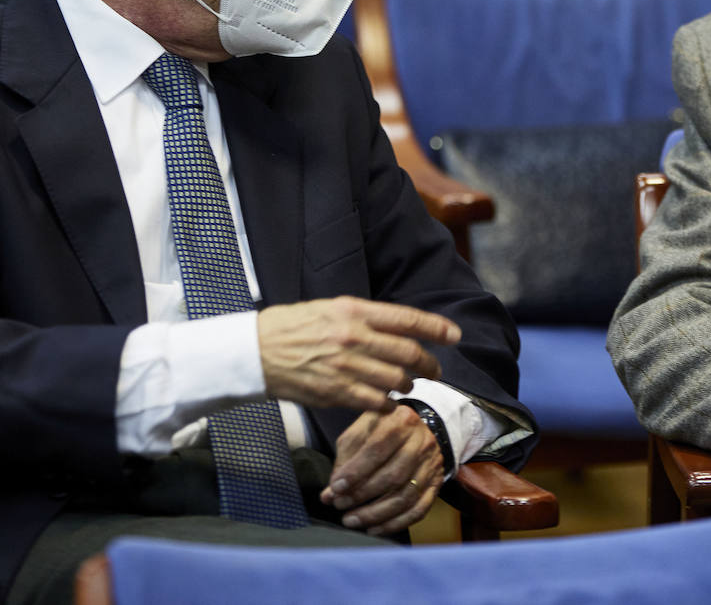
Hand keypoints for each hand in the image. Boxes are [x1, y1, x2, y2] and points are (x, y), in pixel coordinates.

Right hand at [257, 297, 458, 410]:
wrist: (255, 351)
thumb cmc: (293, 326)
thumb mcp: (330, 308)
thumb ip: (364, 317)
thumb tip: (397, 326)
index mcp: (354, 311)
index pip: (407, 318)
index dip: (436, 328)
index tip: (454, 336)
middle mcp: (354, 336)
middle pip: (408, 352)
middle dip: (429, 363)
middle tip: (434, 370)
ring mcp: (346, 366)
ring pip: (396, 379)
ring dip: (408, 384)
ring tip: (408, 384)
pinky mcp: (336, 391)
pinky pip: (376, 401)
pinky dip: (388, 403)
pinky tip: (388, 402)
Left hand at [320, 407, 444, 533]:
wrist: (415, 429)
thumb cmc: (381, 429)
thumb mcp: (361, 431)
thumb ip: (345, 460)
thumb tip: (330, 494)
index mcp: (401, 420)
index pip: (377, 449)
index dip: (356, 471)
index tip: (335, 488)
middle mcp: (421, 442)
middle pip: (393, 476)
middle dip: (362, 495)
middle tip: (340, 505)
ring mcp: (432, 464)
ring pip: (406, 496)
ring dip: (376, 514)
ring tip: (351, 520)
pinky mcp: (437, 483)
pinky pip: (419, 510)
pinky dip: (395, 523)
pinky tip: (374, 529)